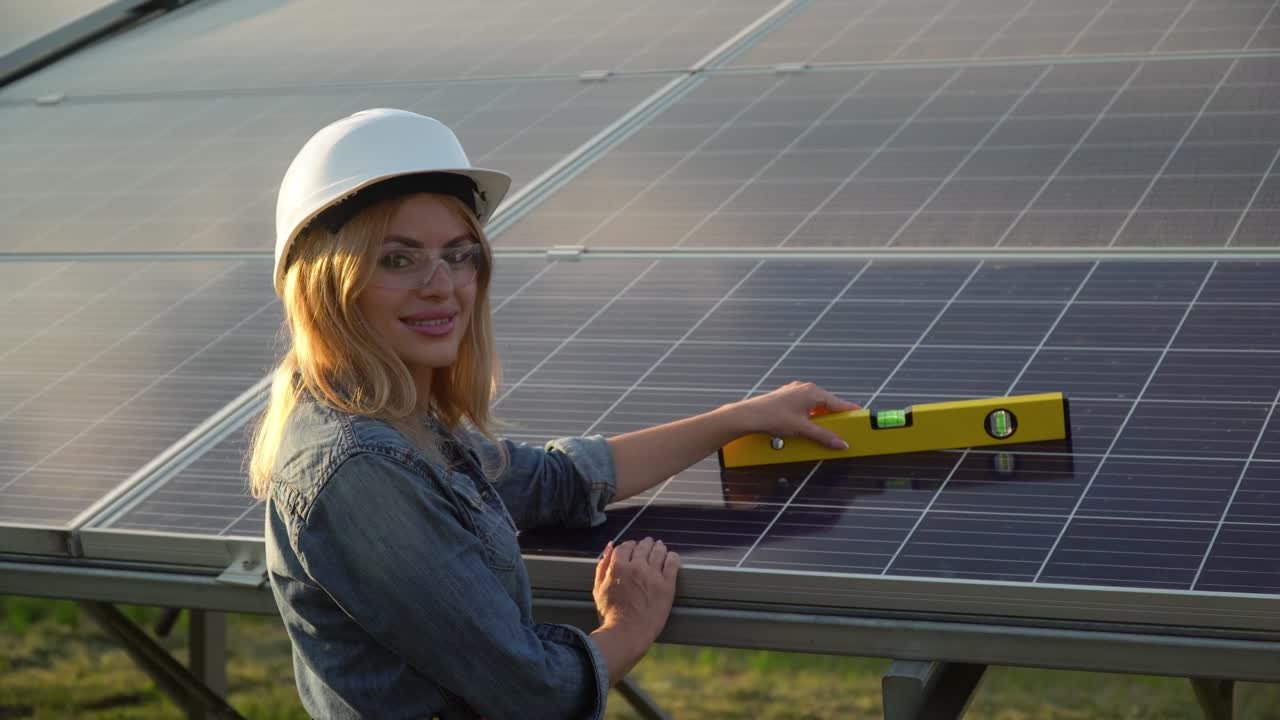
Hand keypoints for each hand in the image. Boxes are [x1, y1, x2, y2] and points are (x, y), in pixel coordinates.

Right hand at [592, 538, 679, 646]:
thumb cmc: (611, 614)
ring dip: (659, 547)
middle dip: (646, 544)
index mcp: (617, 567)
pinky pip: (672, 563)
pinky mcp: (667, 585)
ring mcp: (653, 575)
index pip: (626, 546)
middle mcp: (636, 567)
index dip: (630, 545)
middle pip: (643, 546)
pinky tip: (671, 557)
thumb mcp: (598, 588)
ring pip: (659, 551)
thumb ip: (602, 565)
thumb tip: (610, 546)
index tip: (633, 547)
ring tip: (660, 547)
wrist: (627, 633)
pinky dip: (672, 557)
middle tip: (649, 544)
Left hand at [729, 381, 860, 449]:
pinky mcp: (787, 397)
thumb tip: (841, 443)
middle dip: (836, 418)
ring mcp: (795, 391)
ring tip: (826, 431)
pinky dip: (811, 416)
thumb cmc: (773, 417)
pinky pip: (805, 406)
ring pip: (816, 405)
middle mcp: (805, 388)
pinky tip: (808, 426)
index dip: (851, 412)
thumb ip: (824, 436)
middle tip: (844, 429)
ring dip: (822, 418)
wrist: (748, 416)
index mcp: (812, 392)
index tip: (862, 417)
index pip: (838, 403)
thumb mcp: (803, 429)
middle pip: (828, 404)